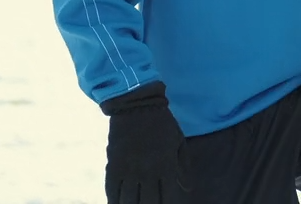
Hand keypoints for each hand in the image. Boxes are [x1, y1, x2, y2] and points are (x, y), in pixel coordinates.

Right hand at [100, 82, 192, 203]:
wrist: (137, 106)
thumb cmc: (163, 124)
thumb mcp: (179, 142)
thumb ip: (183, 167)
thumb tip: (188, 189)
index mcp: (167, 166)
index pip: (168, 198)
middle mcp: (148, 172)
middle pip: (149, 202)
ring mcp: (129, 170)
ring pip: (129, 200)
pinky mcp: (114, 165)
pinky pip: (112, 190)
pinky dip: (114, 201)